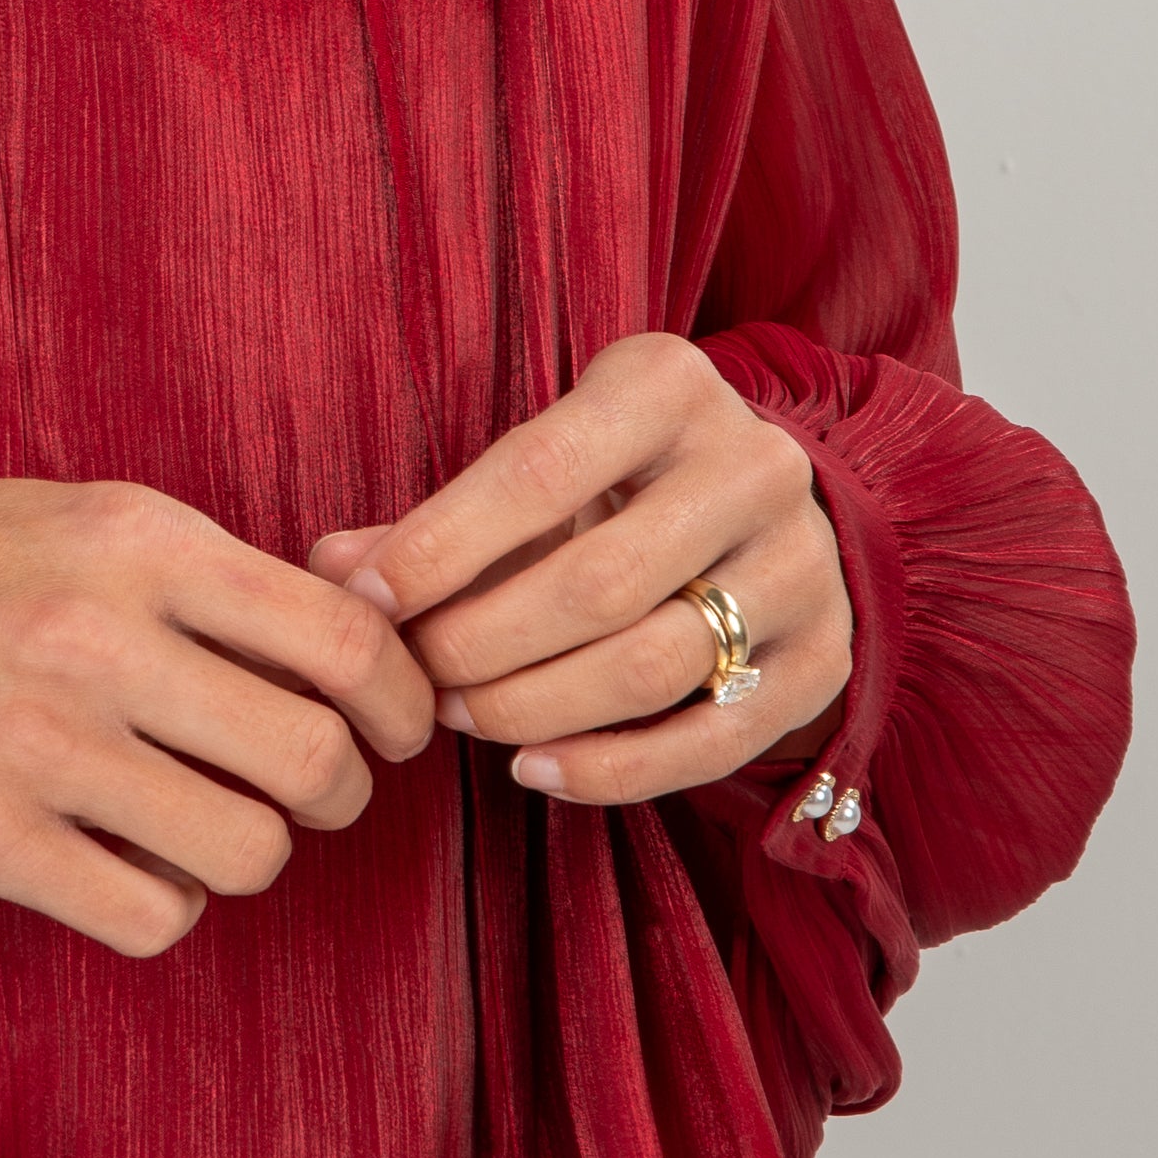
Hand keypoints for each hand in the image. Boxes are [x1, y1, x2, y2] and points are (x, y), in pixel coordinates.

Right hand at [0, 472, 435, 957]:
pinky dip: (163, 904)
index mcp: (136, 539)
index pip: (345, 637)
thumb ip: (204, 571)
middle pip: (315, 760)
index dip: (403, 700)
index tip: (398, 725)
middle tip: (309, 788)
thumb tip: (359, 626)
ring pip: (248, 852)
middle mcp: (100, 638)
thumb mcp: (74, 515)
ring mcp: (41, 746)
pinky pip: (151, 916)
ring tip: (207, 822)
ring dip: (250, 852)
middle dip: (340, 792)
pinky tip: (128, 864)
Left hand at [306, 333, 850, 803]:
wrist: (762, 510)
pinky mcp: (825, 661)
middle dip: (481, 642)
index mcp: (668, 385)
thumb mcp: (539, 466)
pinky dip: (610, 771)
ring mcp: (802, 567)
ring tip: (458, 716)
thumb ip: (437, 519)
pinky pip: (711, 740)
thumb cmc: (614, 482)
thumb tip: (332, 569)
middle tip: (413, 677)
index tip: (364, 600)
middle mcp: (754, 465)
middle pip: (597, 583)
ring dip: (535, 706)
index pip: (537, 472)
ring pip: (653, 665)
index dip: (439, 547)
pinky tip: (531, 770)